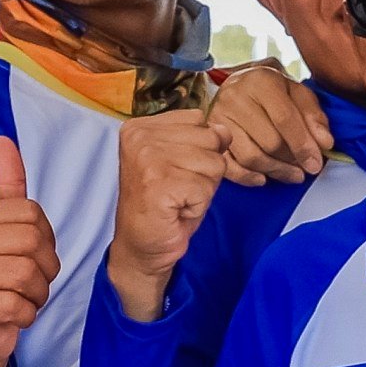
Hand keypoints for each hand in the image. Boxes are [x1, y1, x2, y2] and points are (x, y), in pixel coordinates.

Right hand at [0, 134, 61, 366]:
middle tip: (29, 284)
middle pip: (32, 242)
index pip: (32, 214)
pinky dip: (26, 315)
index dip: (45, 241)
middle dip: (44, 269)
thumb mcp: (5, 230)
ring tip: (20, 299)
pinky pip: (17, 305)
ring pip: (27, 273)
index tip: (31, 258)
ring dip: (36, 294)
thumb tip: (1, 139)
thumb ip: (6, 185)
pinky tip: (11, 317)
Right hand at [107, 113, 227, 318]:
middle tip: (180, 189)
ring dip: (204, 188)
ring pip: (213, 163)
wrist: (143, 247)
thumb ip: (202, 140)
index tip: (176, 171)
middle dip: (205, 169)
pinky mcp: (158, 183)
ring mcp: (147, 159)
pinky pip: (205, 188)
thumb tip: (225, 131)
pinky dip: (198, 205)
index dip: (200, 149)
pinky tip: (177, 211)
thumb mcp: (185, 162)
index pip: (199, 119)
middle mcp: (140, 137)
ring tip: (179, 199)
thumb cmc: (165, 205)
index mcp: (141, 126)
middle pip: (210, 138)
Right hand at [204, 63, 331, 184]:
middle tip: (304, 168)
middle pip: (269, 142)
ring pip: (251, 157)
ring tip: (291, 174)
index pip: (285, 119)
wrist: (239, 83)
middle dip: (291, 161)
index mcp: (261, 81)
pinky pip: (229, 165)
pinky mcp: (211, 135)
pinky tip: (263, 178)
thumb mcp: (297, 92)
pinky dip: (248, 177)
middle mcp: (236, 96)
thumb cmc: (272, 90)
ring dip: (275, 171)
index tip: (315, 164)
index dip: (303, 145)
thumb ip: (313, 115)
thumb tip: (324, 143)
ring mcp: (219, 117)